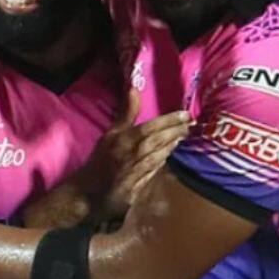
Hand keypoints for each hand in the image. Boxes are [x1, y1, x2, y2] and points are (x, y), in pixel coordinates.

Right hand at [70, 89, 190, 223]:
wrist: (89, 190)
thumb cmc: (100, 160)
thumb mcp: (111, 133)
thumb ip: (126, 112)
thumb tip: (134, 88)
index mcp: (123, 139)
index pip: (150, 127)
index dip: (169, 120)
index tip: (185, 114)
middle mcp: (131, 154)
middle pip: (157, 141)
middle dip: (175, 132)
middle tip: (190, 125)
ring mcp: (136, 171)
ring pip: (158, 155)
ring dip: (171, 146)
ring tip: (182, 137)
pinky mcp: (139, 185)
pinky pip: (153, 171)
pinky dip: (162, 162)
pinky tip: (169, 156)